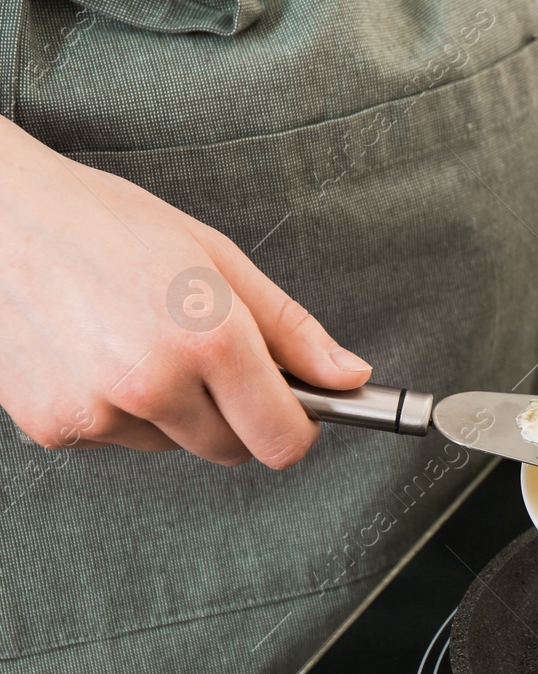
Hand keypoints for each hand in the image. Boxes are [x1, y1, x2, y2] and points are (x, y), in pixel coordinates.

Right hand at [0, 118, 370, 466]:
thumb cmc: (101, 222)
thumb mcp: (215, 258)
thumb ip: (290, 328)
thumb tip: (348, 376)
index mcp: (208, 338)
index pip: (284, 439)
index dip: (298, 427)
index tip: (295, 409)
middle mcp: (153, 383)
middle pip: (232, 450)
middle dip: (235, 416)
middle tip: (205, 358)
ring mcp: (99, 412)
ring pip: (172, 444)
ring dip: (171, 411)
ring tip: (135, 339)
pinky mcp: (54, 428)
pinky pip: (117, 439)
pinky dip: (117, 411)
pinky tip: (94, 353)